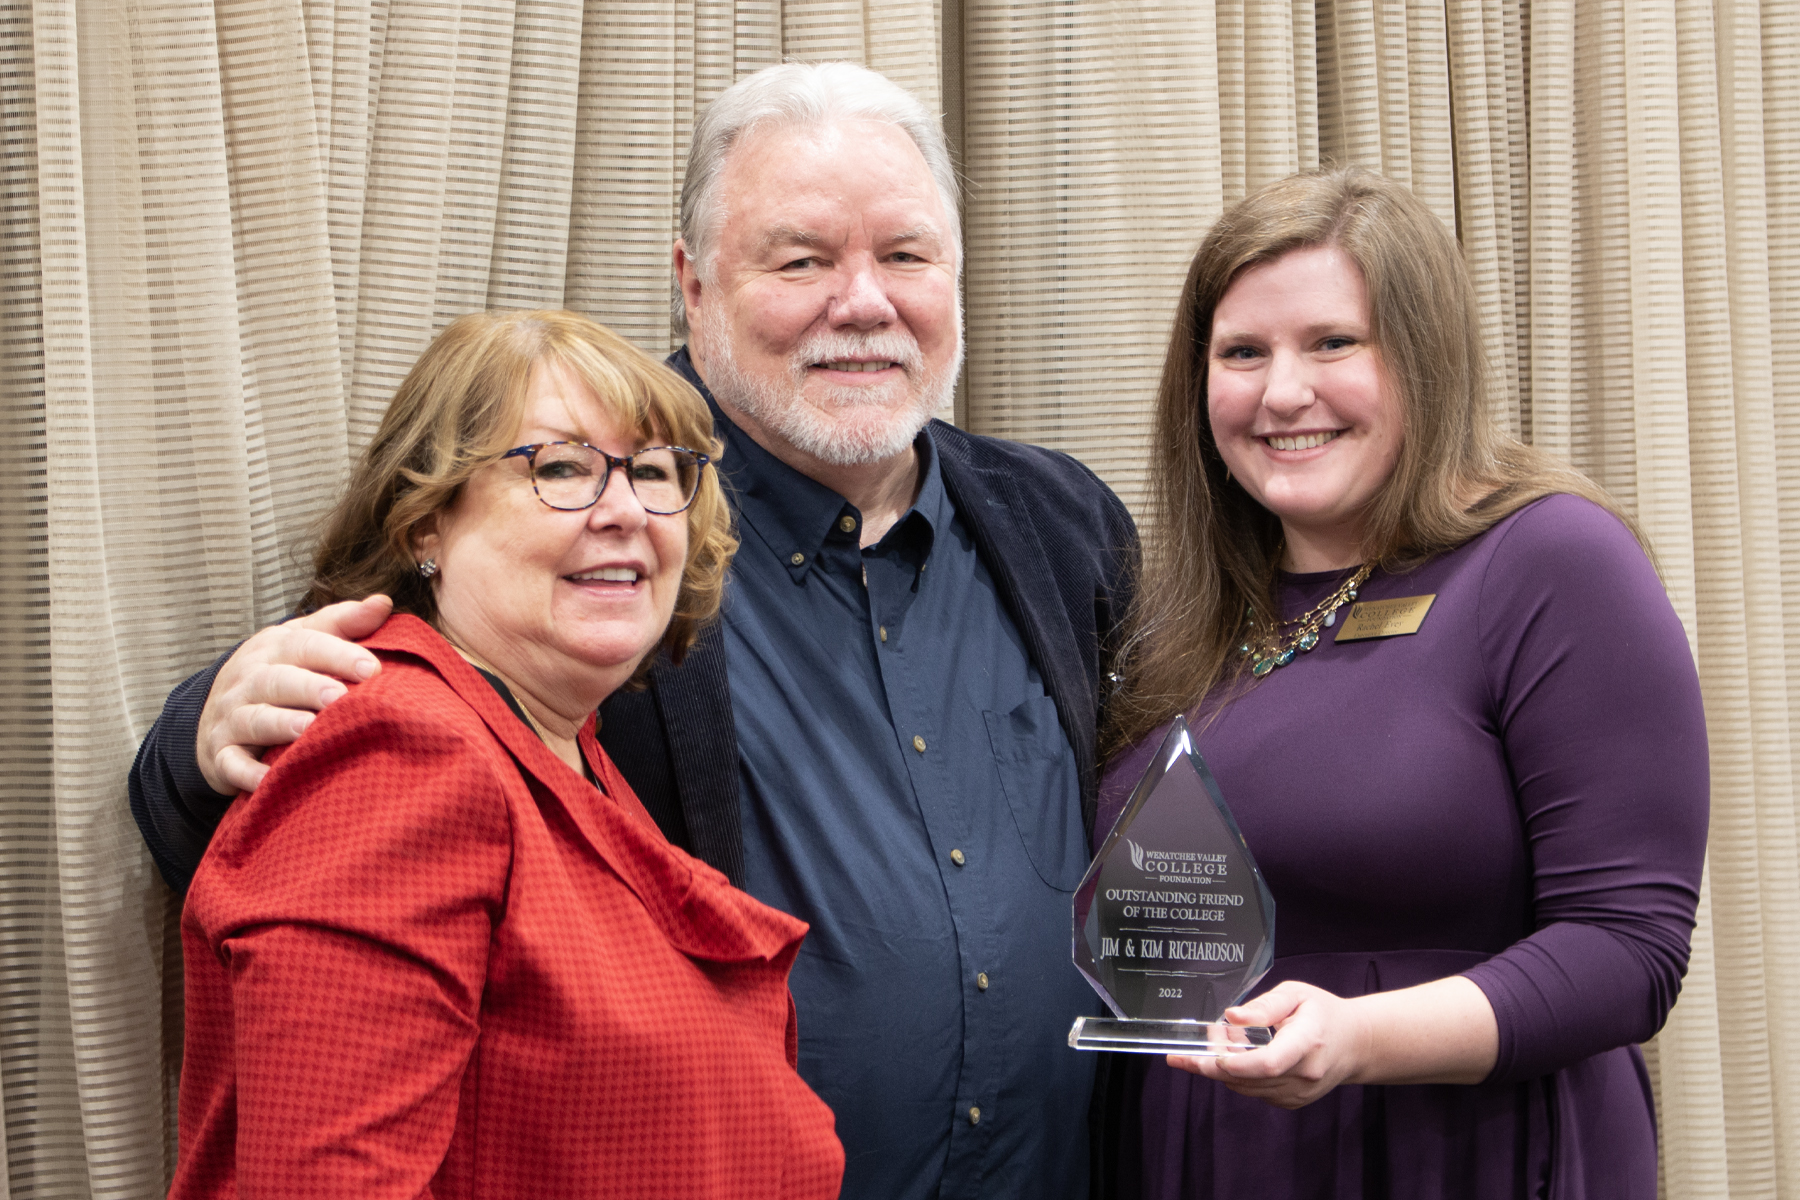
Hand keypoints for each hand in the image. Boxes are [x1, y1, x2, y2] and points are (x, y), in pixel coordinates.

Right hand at [197, 595, 393, 794]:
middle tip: (340, 697)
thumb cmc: (278, 673)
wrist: (216, 714)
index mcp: (273, 648)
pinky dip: (247, 773)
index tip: (373, 668)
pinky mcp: (221, 755)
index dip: (337, 654)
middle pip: (277, 680)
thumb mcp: (303, 641)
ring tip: (309, 728)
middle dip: (309, 687)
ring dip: (280, 724)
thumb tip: (383, 602)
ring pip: (253, 719)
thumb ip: (343, 623)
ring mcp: (231, 717)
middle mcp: (248, 679)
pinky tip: (269, 781)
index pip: (304, 644)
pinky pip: (231, 764)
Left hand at [1167, 981, 1368, 1109]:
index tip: (1213, 1053)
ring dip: (1224, 1069)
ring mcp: (1299, 1093)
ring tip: (1222, 1039)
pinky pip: (1254, 1092)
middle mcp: (1305, 1074)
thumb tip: (1232, 1016)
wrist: (1354, 1043)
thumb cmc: (1323, 1014)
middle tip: (1194, 1045)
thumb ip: (1264, 1006)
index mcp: (1307, 1042)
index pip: (1269, 1063)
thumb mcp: (1295, 994)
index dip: (1236, 1063)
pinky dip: (1240, 1076)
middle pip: (1249, 1079)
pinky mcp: (1292, 1102)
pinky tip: (1240, 1054)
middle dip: (1214, 1063)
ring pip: (1246, 1088)